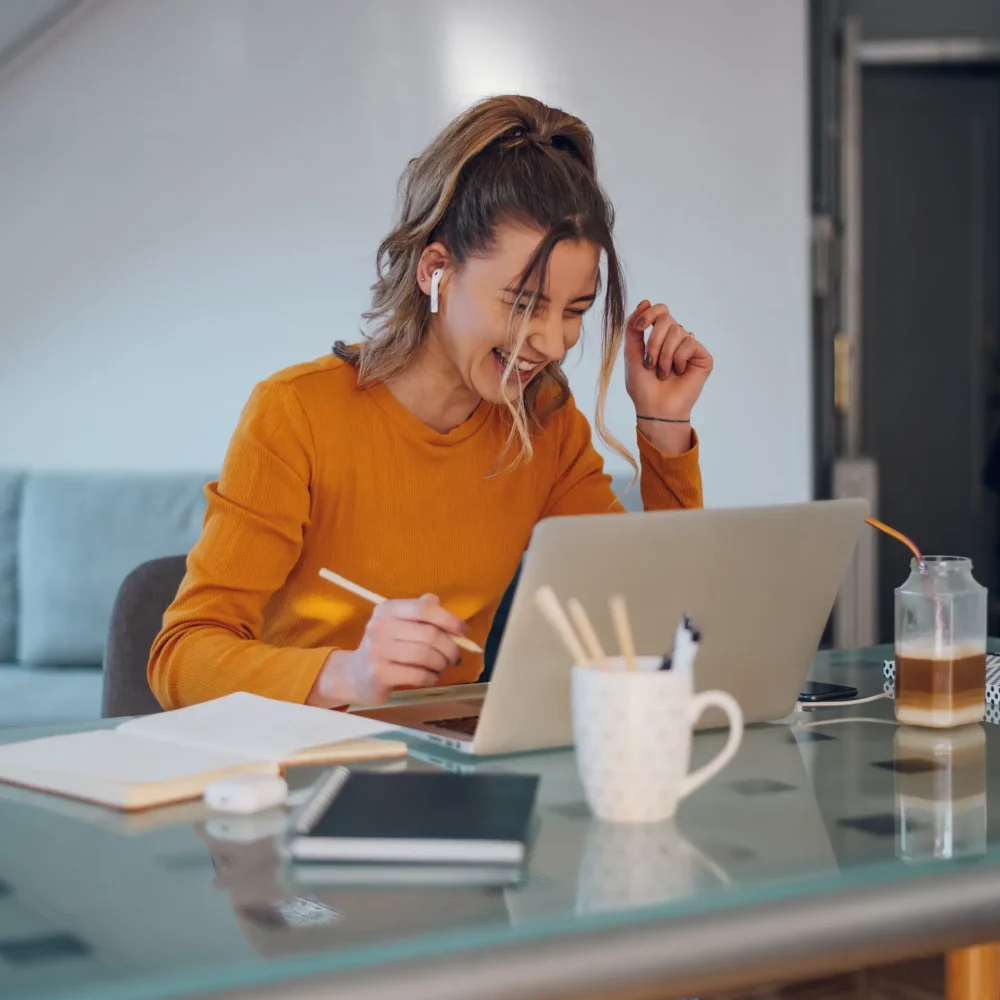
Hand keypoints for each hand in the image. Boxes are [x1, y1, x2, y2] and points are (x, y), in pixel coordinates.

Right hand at [306, 595, 466, 706]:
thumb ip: (420, 612)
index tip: (464, 632)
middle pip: (429, 634)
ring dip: (441, 663)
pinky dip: (431, 677)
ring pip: (425, 655)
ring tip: (442, 667)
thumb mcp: (399, 623)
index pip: (424, 608)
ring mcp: (377, 650)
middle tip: (455, 657)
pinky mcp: (379, 673)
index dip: (449, 619)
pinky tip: (431, 677)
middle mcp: (380, 626)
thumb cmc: (386, 647)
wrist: (356, 675)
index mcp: (387, 609)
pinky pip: (418, 675)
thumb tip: (441, 603)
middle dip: (450, 647)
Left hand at [624, 300, 712, 420]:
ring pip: (677, 331)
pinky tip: (678, 373)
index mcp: (660, 337)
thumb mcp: (631, 353)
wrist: (655, 408)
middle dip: (653, 341)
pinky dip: (678, 359)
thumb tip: (645, 301)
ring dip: (664, 355)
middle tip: (649, 363)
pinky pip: (689, 343)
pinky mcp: (702, 356)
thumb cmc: (643, 385)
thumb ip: (633, 328)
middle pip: (666, 319)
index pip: (660, 311)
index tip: (639, 327)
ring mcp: (690, 347)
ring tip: (663, 373)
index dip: (649, 314)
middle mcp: (676, 339)